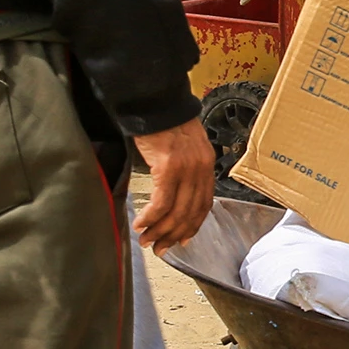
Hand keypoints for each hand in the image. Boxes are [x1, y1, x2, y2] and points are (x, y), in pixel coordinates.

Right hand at [134, 117, 214, 250]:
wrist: (157, 102)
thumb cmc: (166, 122)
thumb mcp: (184, 147)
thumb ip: (184, 169)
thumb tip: (174, 193)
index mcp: (207, 166)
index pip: (204, 204)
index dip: (192, 226)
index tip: (181, 240)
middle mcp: (201, 169)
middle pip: (190, 213)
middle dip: (173, 234)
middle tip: (159, 247)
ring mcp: (186, 169)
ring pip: (175, 211)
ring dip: (159, 230)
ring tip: (146, 240)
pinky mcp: (168, 168)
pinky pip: (161, 202)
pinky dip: (150, 217)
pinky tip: (141, 224)